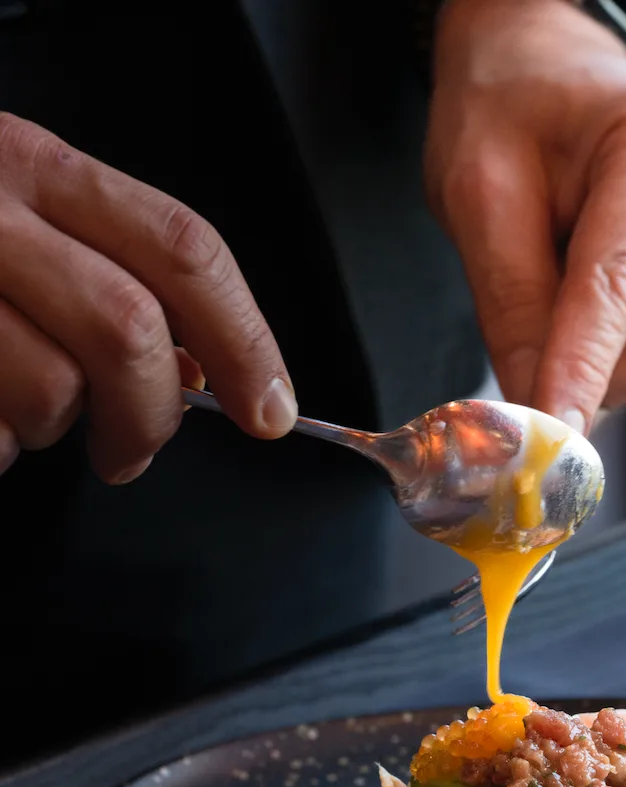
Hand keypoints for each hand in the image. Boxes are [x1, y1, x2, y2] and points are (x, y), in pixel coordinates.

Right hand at [0, 114, 294, 481]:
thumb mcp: (17, 217)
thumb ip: (107, 273)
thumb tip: (204, 369)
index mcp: (34, 165)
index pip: (185, 249)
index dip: (247, 339)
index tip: (270, 407)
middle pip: (128, 327)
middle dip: (149, 415)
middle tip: (132, 451)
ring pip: (48, 389)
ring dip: (51, 432)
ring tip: (20, 419)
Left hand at [426, 0, 625, 429]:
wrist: (550, 60)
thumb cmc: (511, 105)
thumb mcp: (477, 188)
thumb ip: (509, 301)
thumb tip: (533, 408)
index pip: (624, 281)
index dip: (587, 367)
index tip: (556, 435)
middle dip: (608, 373)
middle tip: (539, 395)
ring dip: (620, 361)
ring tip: (559, 328)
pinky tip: (593, 315)